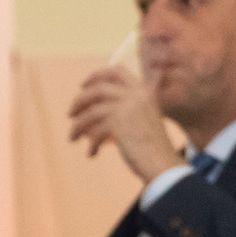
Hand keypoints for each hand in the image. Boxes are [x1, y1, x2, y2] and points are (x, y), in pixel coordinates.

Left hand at [65, 62, 179, 181]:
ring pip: (92, 110)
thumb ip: (127, 110)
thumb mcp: (144, 120)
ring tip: (72, 137)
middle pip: (98, 88)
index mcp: (144, 91)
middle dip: (80, 100)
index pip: (117, 71)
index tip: (83, 85)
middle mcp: (137, 95)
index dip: (97, 75)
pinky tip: (92, 154)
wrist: (164, 165)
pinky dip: (91, 143)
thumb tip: (97, 109)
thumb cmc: (154, 148)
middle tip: (71, 113)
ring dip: (78, 125)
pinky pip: (95, 131)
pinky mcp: (119, 123)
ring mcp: (128, 107)